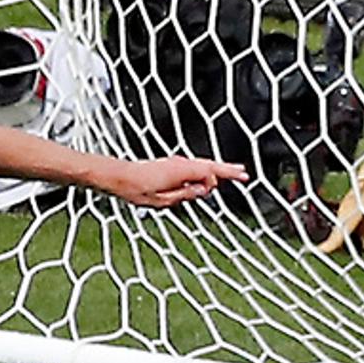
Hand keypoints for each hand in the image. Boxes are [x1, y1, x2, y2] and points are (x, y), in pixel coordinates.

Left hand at [112, 156, 247, 206]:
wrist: (119, 176)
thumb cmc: (137, 189)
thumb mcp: (162, 200)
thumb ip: (185, 195)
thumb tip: (203, 190)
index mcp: (180, 170)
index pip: (207, 173)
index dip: (212, 183)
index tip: (210, 191)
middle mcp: (180, 162)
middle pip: (210, 164)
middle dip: (228, 169)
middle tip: (244, 174)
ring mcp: (176, 162)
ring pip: (203, 163)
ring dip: (219, 168)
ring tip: (233, 172)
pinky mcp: (172, 164)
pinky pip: (194, 166)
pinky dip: (206, 169)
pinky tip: (209, 175)